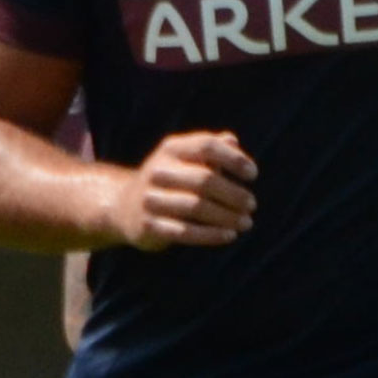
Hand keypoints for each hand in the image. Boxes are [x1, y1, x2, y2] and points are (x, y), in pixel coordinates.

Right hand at [110, 131, 255, 249]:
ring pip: (196, 207)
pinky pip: (185, 231)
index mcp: (171, 149)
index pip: (206, 146)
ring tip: (246, 223)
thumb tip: (232, 141)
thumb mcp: (185, 160)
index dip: (233, 159)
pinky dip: (211, 235)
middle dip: (233, 193)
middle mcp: (158, 171)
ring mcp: (151, 198)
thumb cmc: (170, 181)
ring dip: (226, 216)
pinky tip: (229, 236)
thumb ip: (210, 149)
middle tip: (252, 204)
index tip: (253, 175)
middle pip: (204, 179)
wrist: (123, 207)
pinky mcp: (149, 225)